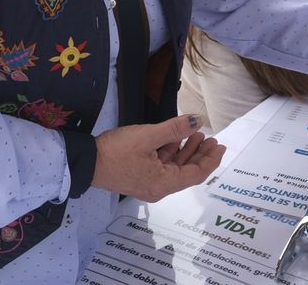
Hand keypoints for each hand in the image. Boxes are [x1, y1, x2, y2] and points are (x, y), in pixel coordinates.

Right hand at [90, 114, 225, 201]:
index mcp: (164, 184)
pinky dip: (171, 151)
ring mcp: (148, 183)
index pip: (197, 174)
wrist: (86, 162)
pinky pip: (162, 165)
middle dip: (200, 153)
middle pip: (187, 172)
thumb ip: (175, 128)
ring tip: (195, 132)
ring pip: (174, 167)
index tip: (221, 145)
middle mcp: (159, 188)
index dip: (211, 160)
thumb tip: (198, 120)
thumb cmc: (118, 151)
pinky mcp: (139, 176)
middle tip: (210, 137)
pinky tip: (175, 136)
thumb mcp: (149, 135)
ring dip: (186, 150)